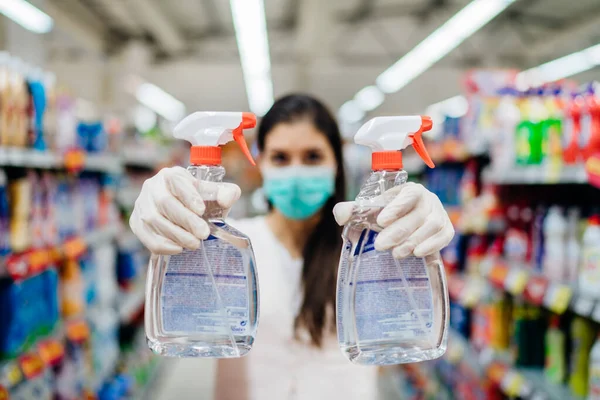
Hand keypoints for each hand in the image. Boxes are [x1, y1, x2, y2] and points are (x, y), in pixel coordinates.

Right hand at [129, 166, 240, 254]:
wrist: (183, 212)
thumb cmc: (199, 202)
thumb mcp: (214, 195)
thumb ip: (227, 193)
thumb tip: (227, 198)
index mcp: (171, 175)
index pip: (177, 182)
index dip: (188, 196)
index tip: (202, 210)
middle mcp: (152, 187)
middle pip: (165, 203)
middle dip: (186, 220)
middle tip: (203, 234)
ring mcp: (142, 205)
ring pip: (154, 220)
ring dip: (176, 235)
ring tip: (194, 244)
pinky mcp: (136, 222)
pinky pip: (146, 236)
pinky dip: (162, 245)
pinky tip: (178, 248)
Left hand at [333, 182, 453, 257]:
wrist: (407, 226)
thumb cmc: (387, 216)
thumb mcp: (370, 211)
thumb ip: (353, 211)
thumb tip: (340, 214)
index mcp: (410, 190)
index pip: (407, 195)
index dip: (396, 207)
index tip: (381, 221)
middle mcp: (428, 200)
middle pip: (417, 215)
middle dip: (398, 232)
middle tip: (380, 245)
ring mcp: (440, 214)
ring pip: (431, 226)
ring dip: (413, 241)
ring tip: (396, 253)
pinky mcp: (446, 230)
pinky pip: (444, 236)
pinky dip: (432, 245)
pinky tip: (418, 253)